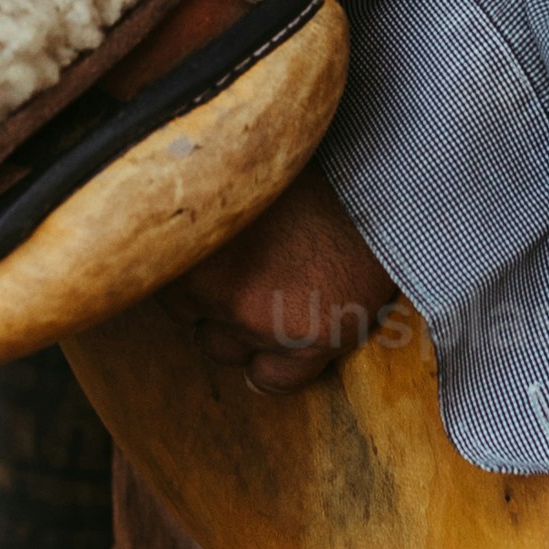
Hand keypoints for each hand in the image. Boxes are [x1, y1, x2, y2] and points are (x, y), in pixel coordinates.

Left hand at [173, 164, 406, 391]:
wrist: (392, 179)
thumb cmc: (319, 168)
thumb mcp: (245, 174)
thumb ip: (208, 205)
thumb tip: (167, 216)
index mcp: (192, 228)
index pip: (157, 272)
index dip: (189, 269)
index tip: (212, 260)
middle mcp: (214, 279)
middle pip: (186, 314)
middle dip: (212, 301)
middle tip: (252, 273)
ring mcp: (258, 315)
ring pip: (220, 349)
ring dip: (241, 332)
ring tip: (278, 297)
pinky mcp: (309, 340)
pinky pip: (270, 380)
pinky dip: (275, 369)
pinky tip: (291, 342)